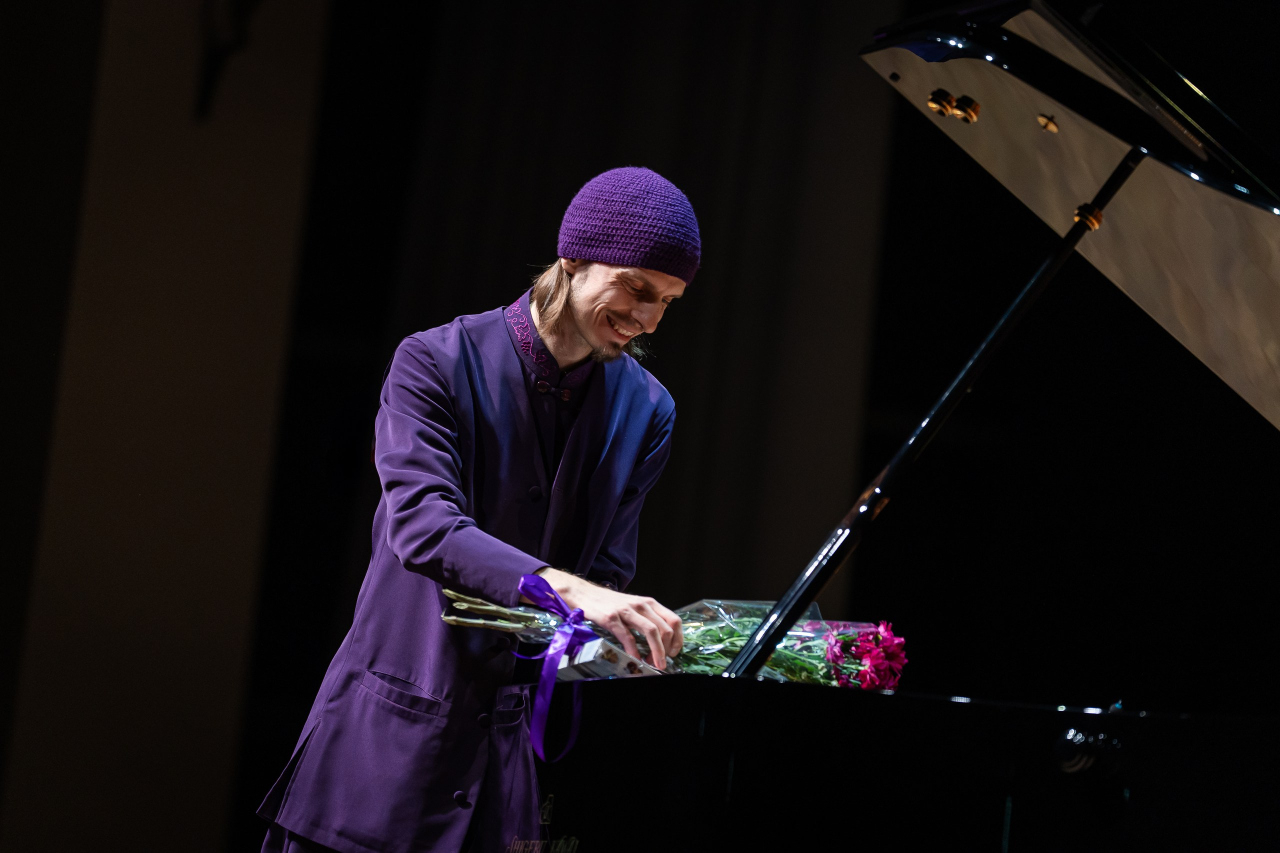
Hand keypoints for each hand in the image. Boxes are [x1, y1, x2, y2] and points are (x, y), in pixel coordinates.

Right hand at [532, 568, 682, 669]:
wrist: (584, 594)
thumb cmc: (609, 604)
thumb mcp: (633, 607)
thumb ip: (647, 619)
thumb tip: (661, 642)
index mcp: (649, 603)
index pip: (674, 620)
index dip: (677, 639)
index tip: (673, 653)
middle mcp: (641, 605)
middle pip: (665, 629)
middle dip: (667, 649)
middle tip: (662, 662)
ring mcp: (627, 611)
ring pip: (651, 632)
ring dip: (656, 651)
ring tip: (655, 664)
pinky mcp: (612, 618)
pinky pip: (628, 637)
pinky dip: (634, 651)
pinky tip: (636, 660)